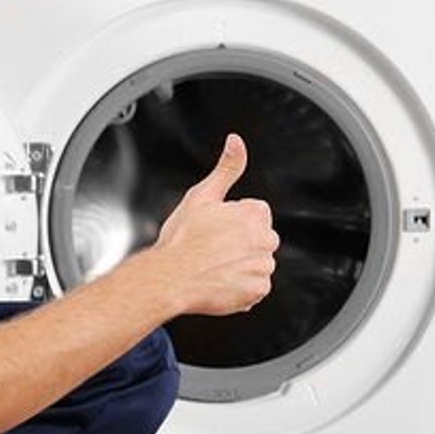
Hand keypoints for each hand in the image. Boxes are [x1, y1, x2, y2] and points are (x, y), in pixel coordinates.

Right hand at [147, 134, 278, 315]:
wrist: (170, 277)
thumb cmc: (182, 240)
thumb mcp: (202, 195)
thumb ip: (227, 167)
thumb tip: (236, 142)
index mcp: (254, 214)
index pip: (257, 213)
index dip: (235, 220)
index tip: (218, 229)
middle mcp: (264, 239)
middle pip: (261, 239)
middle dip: (242, 244)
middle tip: (214, 248)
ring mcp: (262, 266)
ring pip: (258, 264)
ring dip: (242, 266)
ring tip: (215, 266)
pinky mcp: (257, 290)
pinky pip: (255, 288)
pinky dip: (241, 288)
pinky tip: (220, 281)